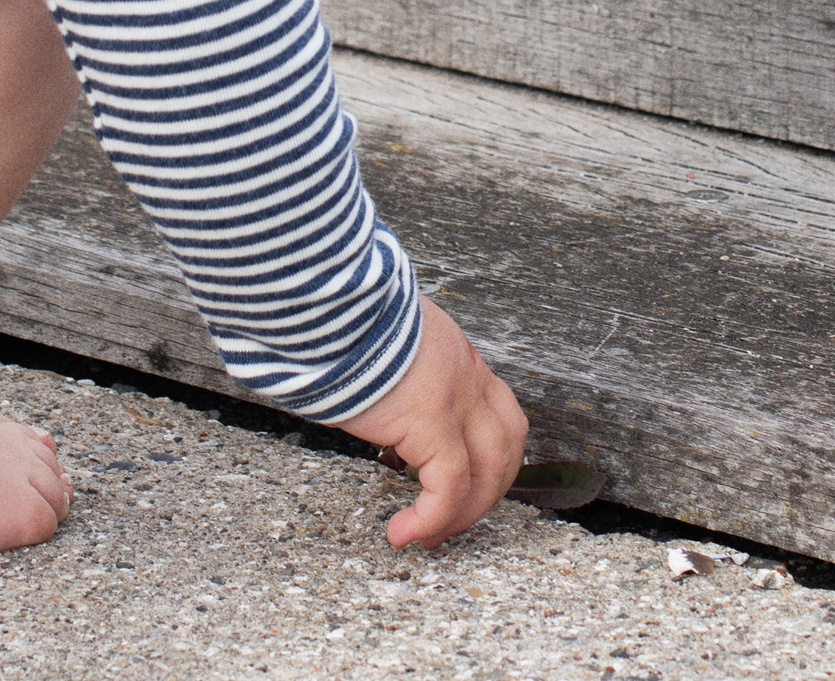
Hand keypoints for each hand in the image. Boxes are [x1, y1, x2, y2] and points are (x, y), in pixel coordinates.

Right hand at [335, 296, 527, 548]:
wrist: (328, 297)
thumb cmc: (337, 314)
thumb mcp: (380, 336)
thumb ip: (391, 364)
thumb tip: (366, 385)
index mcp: (455, 352)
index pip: (496, 409)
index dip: (487, 451)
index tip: (457, 478)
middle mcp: (466, 373)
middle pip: (506, 443)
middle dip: (487, 488)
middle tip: (452, 518)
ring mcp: (456, 397)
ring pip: (488, 471)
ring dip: (463, 512)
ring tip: (428, 536)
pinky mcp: (432, 421)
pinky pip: (447, 486)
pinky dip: (432, 516)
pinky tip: (402, 531)